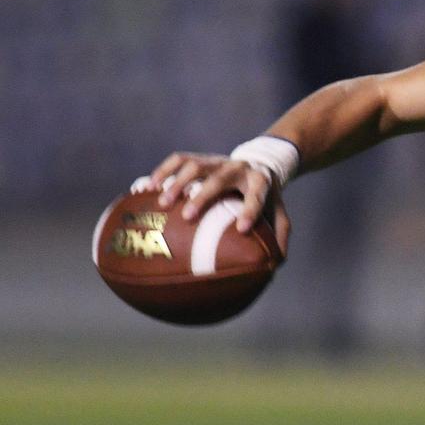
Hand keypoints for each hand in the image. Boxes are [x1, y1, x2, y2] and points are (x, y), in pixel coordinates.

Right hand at [148, 152, 290, 256]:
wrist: (259, 163)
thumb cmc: (265, 198)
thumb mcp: (278, 214)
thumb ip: (278, 237)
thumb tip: (274, 266)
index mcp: (259, 181)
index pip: (257, 195)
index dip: (250, 210)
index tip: (241, 229)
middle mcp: (238, 168)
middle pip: (220, 178)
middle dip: (203, 195)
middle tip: (187, 215)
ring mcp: (217, 161)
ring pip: (195, 165)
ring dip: (177, 182)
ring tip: (160, 202)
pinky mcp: (200, 158)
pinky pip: (178, 160)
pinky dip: (161, 171)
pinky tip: (145, 188)